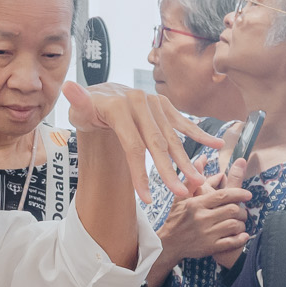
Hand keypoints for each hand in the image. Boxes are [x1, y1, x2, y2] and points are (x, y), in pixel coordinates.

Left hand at [62, 81, 220, 203]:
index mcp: (120, 107)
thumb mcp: (78, 108)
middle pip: (156, 143)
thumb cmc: (88, 108)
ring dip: (186, 160)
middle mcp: (140, 102)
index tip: (147, 199)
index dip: (140, 174)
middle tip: (180, 194)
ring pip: (171, 137)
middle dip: (169, 171)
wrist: (102, 92)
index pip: (132, 146)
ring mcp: (154, 103)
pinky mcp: (164, 106)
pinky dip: (199, 134)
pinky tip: (217, 145)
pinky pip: (183, 123)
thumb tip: (68, 87)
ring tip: (197, 182)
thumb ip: (77, 102)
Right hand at [160, 157, 252, 262]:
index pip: (223, 195)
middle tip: (242, 211)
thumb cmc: (176, 218)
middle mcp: (201, 218)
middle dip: (242, 210)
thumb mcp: (181, 197)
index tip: (248, 194)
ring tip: (240, 223)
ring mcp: (206, 234)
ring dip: (241, 224)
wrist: (168, 245)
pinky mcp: (210, 247)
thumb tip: (202, 158)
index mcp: (196, 204)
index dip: (239, 193)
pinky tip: (242, 235)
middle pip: (232, 210)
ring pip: (234, 225)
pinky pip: (232, 242)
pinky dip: (241, 238)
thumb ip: (193, 178)